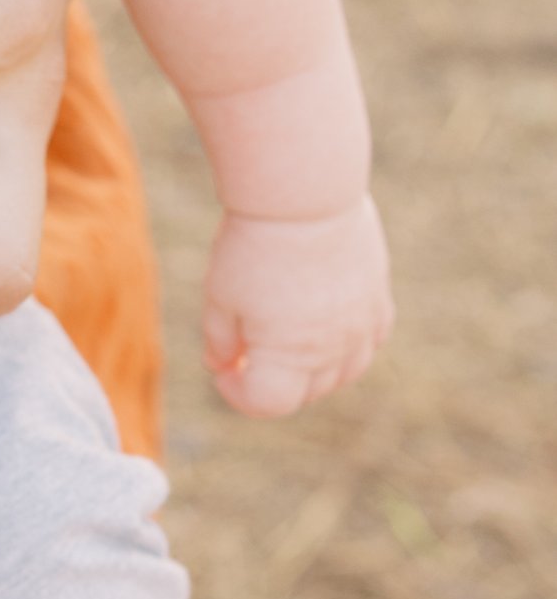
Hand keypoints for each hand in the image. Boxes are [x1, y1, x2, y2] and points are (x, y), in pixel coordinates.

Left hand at [202, 199, 391, 415]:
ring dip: (313, 370)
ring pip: (344, 373)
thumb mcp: (221, 295)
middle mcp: (332, 350)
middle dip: (272, 382)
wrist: (305, 194)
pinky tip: (324, 322)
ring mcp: (361, 327)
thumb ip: (220, 340)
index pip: (268, 403)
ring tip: (284, 338)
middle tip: (246, 350)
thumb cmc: (254, 245)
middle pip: (305, 393)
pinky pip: (371, 341)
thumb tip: (220, 366)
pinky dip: (348, 345)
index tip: (223, 369)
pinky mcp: (378, 298)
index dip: (238, 394)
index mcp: (289, 357)